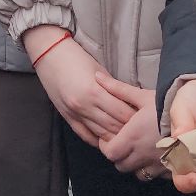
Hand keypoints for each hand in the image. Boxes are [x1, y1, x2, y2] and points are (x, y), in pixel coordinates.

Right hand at [24, 27, 133, 146]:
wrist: (48, 54)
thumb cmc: (76, 58)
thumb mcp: (100, 71)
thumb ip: (114, 89)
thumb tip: (130, 104)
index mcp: (94, 92)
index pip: (123, 114)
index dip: (137, 119)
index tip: (146, 119)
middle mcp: (84, 106)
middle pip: (114, 127)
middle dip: (130, 130)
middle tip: (142, 131)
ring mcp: (74, 114)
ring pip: (102, 135)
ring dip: (116, 137)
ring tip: (129, 138)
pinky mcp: (67, 117)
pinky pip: (86, 135)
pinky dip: (99, 140)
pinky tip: (109, 140)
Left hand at [94, 75, 163, 177]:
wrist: (195, 115)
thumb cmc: (166, 104)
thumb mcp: (141, 95)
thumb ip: (117, 89)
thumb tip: (97, 77)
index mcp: (131, 138)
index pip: (110, 154)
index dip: (107, 147)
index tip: (110, 139)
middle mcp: (142, 154)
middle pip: (121, 165)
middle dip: (120, 157)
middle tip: (124, 145)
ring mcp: (157, 163)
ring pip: (139, 174)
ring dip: (136, 166)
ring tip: (140, 153)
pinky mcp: (172, 168)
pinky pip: (158, 176)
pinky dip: (154, 170)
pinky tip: (156, 158)